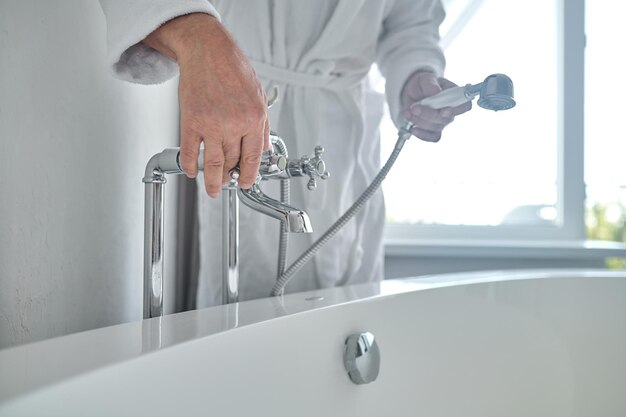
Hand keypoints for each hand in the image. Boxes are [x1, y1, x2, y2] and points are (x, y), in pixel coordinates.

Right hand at [143, 13, 268, 196]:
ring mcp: (211, 124)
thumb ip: (262, 126)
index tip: (245, 184)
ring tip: (213, 190)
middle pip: (232, 162)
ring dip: (212, 181)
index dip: (249, 176)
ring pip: (213, 164)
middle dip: (230, 177)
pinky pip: (190, 152)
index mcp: (254, 119)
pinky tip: (192, 172)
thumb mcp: (259, 96)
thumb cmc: (233, 69)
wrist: (207, 50)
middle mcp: (234, 124)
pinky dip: (190, 166)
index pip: (253, 158)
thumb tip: (264, 149)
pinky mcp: (191, 121)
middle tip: (227, 183)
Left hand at [400, 71, 470, 141]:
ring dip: (419, 120)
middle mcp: (451, 110)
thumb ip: (430, 83)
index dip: (457, 110)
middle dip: (428, 114)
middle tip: (414, 107)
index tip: (443, 111)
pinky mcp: (433, 130)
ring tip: (408, 111)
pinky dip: (422, 135)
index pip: (465, 105)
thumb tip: (436, 91)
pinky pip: (432, 137)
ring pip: (435, 127)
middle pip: (446, 119)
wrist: (412, 93)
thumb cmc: (423, 84)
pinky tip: (413, 129)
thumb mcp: (425, 79)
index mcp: (454, 95)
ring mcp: (442, 121)